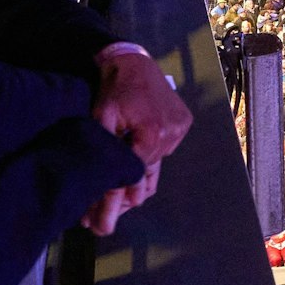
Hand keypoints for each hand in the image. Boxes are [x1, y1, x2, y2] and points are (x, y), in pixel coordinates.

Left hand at [84, 50, 191, 234]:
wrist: (133, 60)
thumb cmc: (113, 89)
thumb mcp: (101, 121)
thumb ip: (107, 157)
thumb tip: (109, 192)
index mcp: (153, 134)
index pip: (133, 176)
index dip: (116, 199)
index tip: (101, 223)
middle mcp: (172, 134)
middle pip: (146, 174)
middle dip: (125, 195)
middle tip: (104, 216)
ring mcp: (181, 129)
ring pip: (156, 164)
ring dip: (137, 177)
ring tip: (118, 198)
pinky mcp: (183, 122)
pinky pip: (164, 149)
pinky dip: (149, 157)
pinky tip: (135, 164)